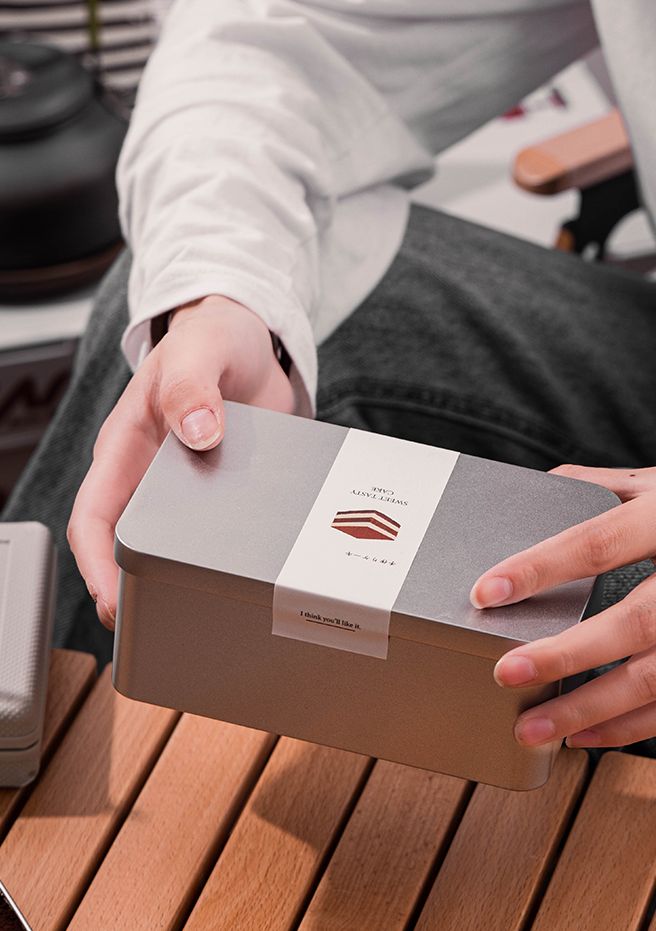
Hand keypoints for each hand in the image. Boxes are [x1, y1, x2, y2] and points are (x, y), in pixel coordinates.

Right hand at [68, 295, 293, 629]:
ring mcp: (190, 486)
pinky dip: (227, 555)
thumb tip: (198, 432)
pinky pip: (222, 530)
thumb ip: (193, 386)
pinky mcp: (227, 489)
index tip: (109, 599)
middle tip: (157, 625)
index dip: (94, 562)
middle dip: (133, 587)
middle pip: (129, 542)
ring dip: (180, 577)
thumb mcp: (198, 352)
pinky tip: (248, 575)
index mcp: (127, 446)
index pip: (94, 515)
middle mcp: (152, 474)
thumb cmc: (212, 338)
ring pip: (175, 543)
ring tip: (201, 613)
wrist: (253, 338)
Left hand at [470, 463, 655, 749]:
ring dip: (591, 708)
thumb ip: (610, 487)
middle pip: (634, 621)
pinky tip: (588, 733)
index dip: (541, 567)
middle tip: (505, 672)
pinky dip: (635, 727)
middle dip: (564, 654)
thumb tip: (540, 488)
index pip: (601, 540)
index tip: (488, 591)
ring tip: (534, 725)